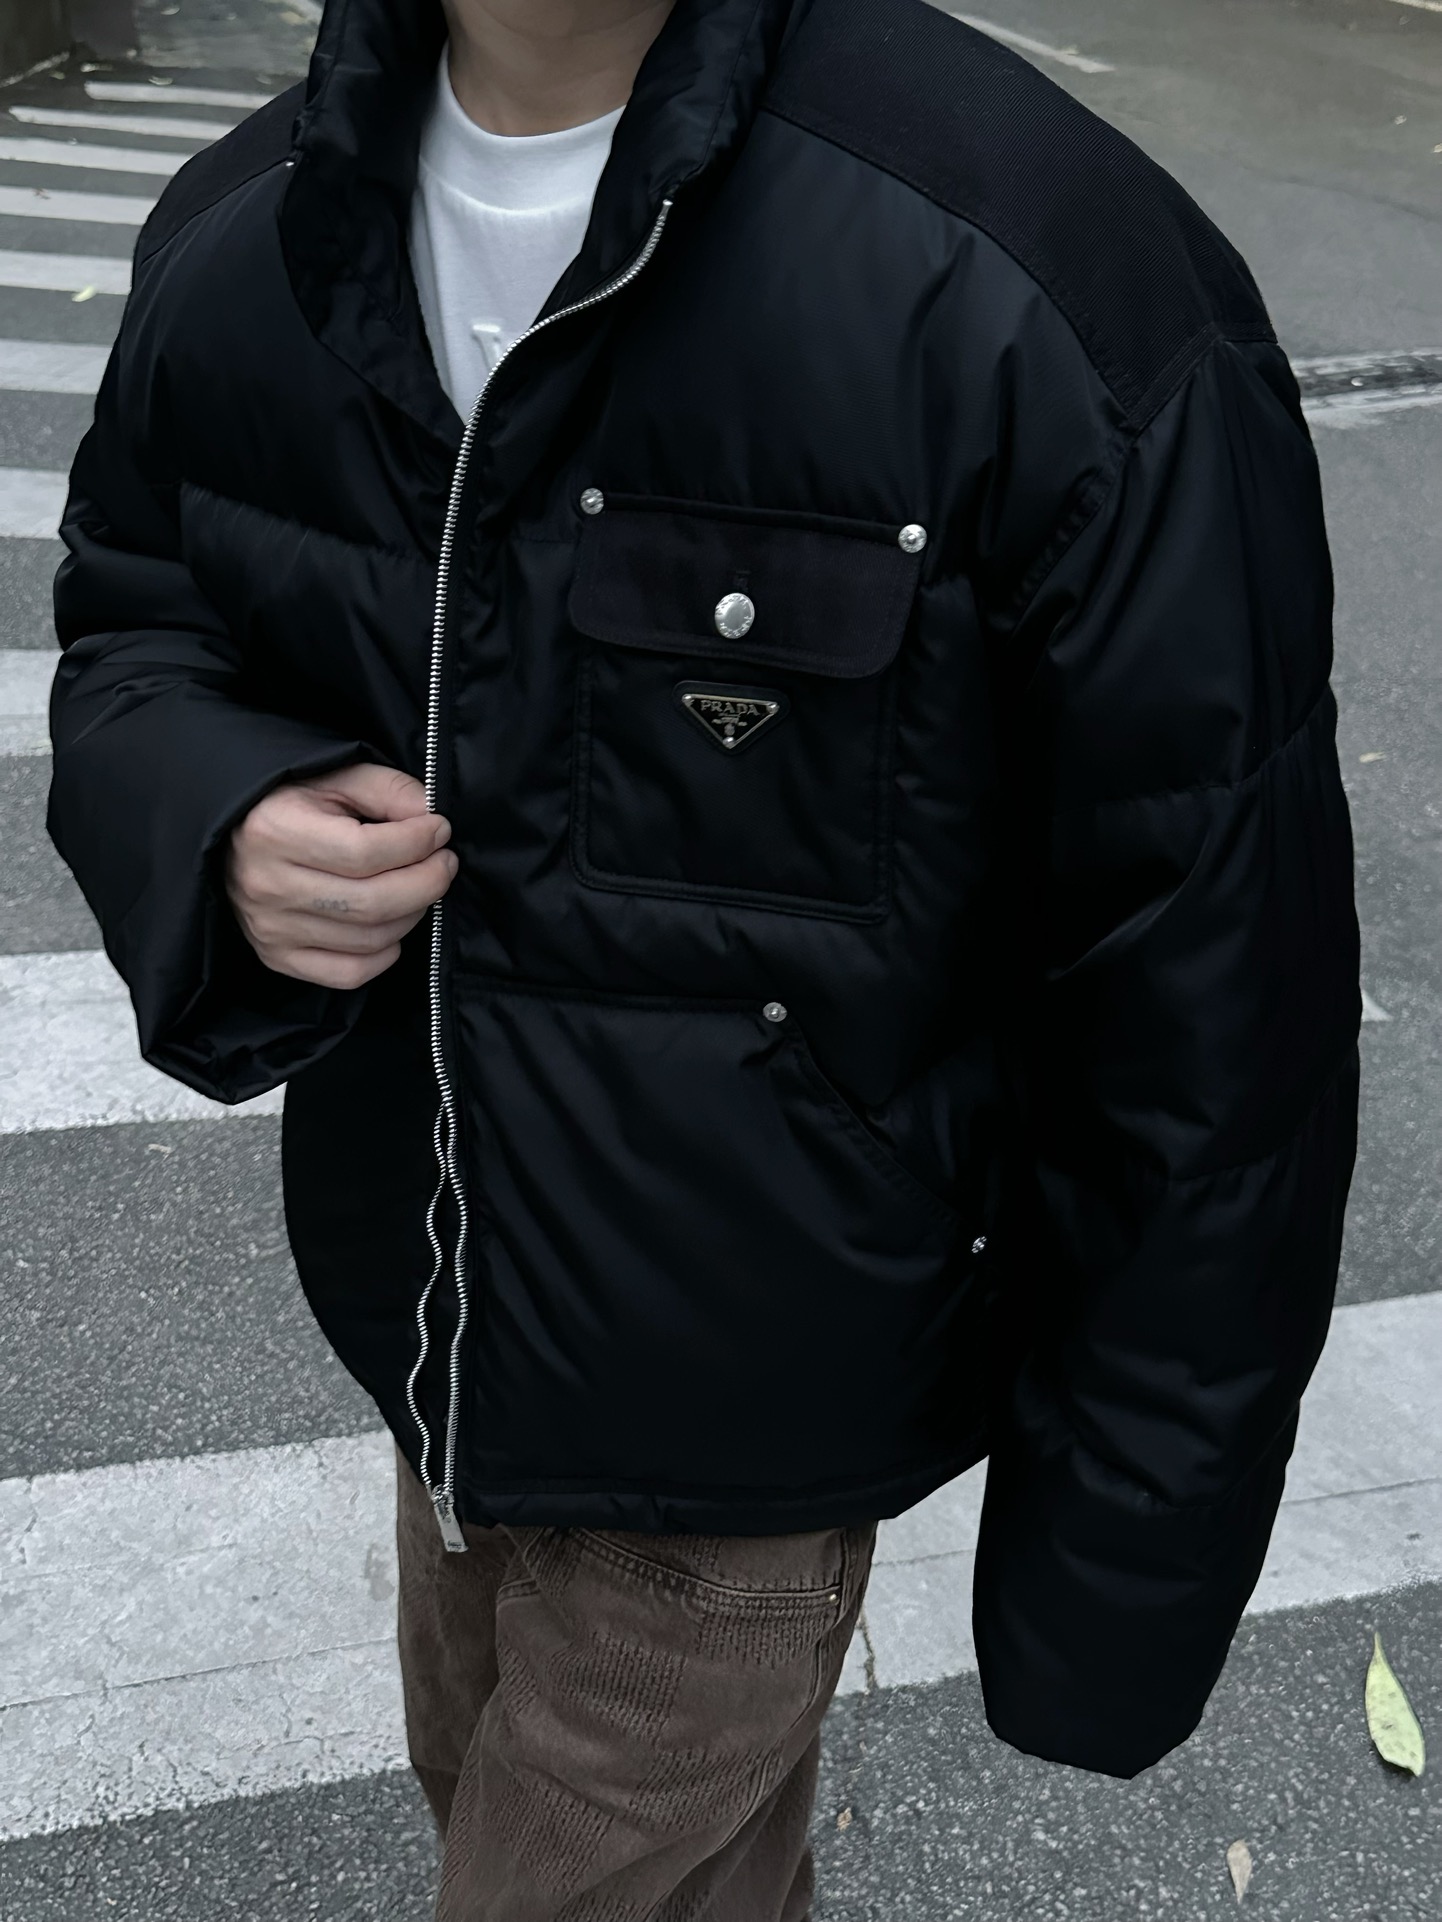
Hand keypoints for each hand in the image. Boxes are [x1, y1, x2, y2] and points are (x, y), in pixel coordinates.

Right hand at [226, 762, 457, 988]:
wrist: (231, 836)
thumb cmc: (290, 801)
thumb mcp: (336, 777)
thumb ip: (387, 790)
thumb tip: (431, 817)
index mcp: (275, 831)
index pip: (364, 852)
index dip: (416, 843)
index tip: (440, 830)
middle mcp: (268, 885)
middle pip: (373, 903)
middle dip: (427, 882)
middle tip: (445, 862)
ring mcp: (270, 928)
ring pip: (369, 939)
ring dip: (412, 913)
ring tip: (421, 886)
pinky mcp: (277, 956)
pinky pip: (349, 972)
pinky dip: (385, 954)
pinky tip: (393, 924)